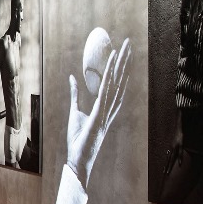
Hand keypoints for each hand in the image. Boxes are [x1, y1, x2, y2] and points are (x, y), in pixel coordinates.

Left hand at [67, 38, 130, 187]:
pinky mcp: (100, 114)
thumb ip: (75, 94)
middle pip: (120, 80)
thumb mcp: (75, 112)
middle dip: (125, 62)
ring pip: (116, 82)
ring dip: (120, 64)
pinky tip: (111, 63)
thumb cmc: (78, 140)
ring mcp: (107, 110)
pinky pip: (106, 91)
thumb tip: (72, 78)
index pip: (115, 85)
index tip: (122, 54)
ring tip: (124, 47)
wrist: (79, 159)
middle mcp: (110, 108)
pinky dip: (109, 76)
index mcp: (106, 108)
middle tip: (129, 43)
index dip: (120, 69)